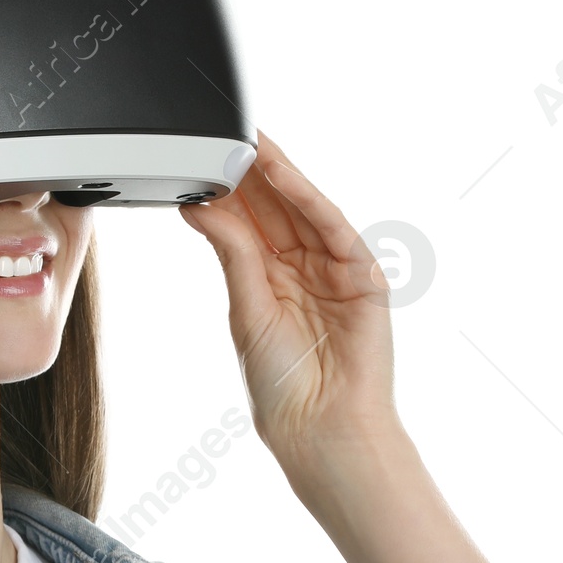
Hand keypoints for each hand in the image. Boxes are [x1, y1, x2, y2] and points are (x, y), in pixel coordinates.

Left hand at [180, 128, 398, 473]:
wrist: (321, 428)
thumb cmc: (283, 386)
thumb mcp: (246, 310)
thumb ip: (232, 254)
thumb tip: (201, 207)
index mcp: (269, 279)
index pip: (247, 222)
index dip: (227, 189)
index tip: (200, 155)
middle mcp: (301, 269)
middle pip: (274, 208)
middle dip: (250, 172)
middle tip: (223, 134)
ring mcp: (333, 269)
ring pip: (303, 210)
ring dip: (277, 174)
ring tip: (248, 142)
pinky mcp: (362, 275)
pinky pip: (333, 228)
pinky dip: (309, 199)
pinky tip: (283, 176)